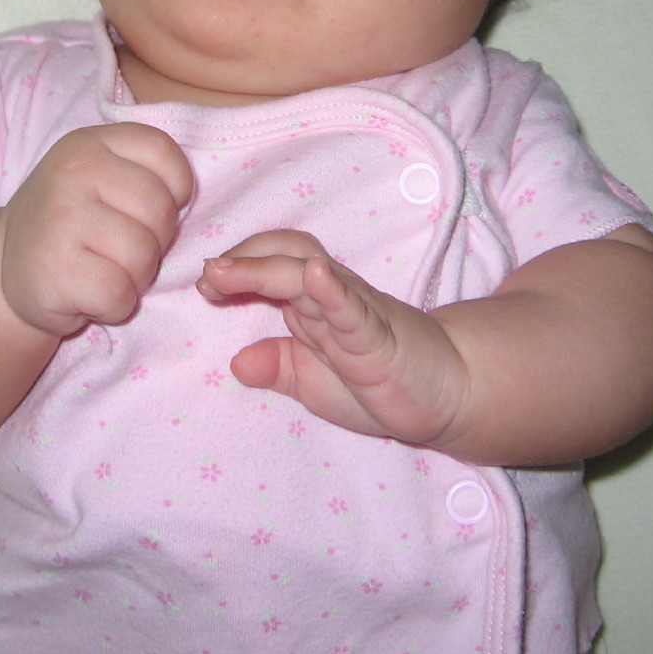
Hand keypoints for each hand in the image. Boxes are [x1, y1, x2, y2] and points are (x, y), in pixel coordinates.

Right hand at [0, 123, 192, 335]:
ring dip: (135, 277)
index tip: (146, 209)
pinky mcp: (54, 269)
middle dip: (155, 241)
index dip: (174, 189)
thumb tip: (187, 204)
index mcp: (91, 143)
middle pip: (160, 209)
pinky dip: (115, 305)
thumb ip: (145, 174)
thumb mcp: (99, 177)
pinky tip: (90, 296)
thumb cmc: (70, 222)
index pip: (163, 152)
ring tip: (104, 271)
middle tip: (120, 249)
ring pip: (143, 255)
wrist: (2, 267)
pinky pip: (119, 293)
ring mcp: (60, 218)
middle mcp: (73, 171)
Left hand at [196, 230, 469, 445]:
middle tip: (207, 275)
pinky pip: (354, 308)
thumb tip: (235, 362)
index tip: (204, 286)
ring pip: (309, 277)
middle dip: (243, 261)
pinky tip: (314, 275)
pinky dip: (331, 290)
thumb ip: (279, 369)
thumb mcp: (316, 384)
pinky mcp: (381, 335)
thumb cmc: (382, 383)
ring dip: (266, 269)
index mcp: (312, 308)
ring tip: (229, 269)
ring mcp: (356, 312)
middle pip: (285, 259)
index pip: (272, 269)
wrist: (448, 395)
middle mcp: (331, 298)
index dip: (237, 269)